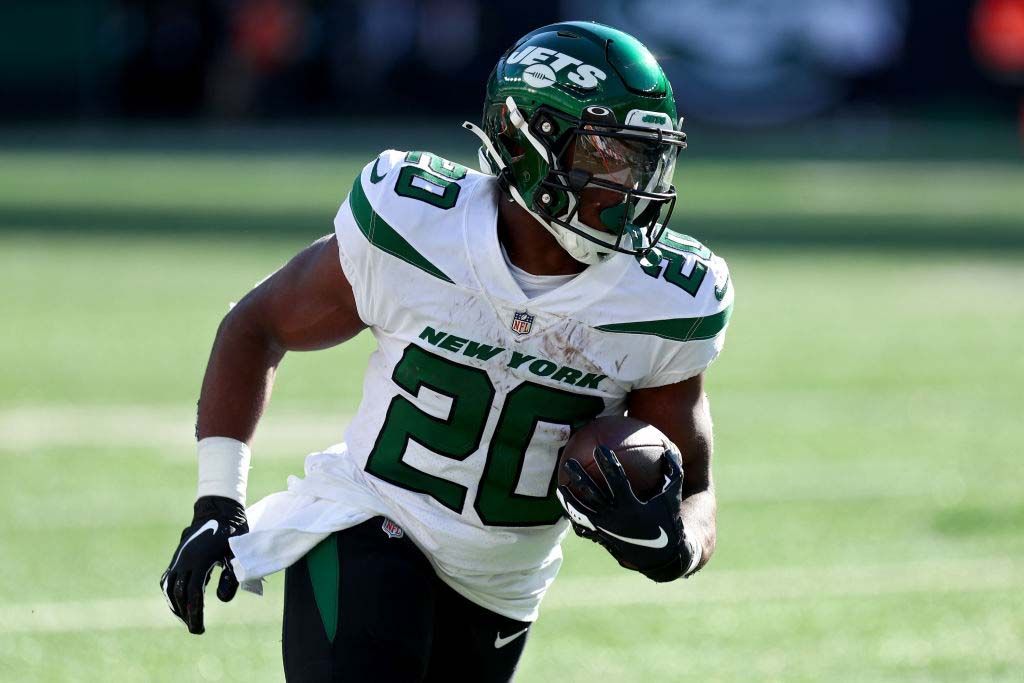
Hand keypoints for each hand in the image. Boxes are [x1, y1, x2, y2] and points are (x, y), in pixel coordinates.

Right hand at [160, 496, 247, 633]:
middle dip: (187, 614)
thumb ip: (232, 575)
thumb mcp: (237, 552)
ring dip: (177, 607)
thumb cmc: (232, 531)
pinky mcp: (177, 558)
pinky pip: (167, 580)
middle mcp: (185, 560)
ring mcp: (178, 558)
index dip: (196, 613)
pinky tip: (179, 605)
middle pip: (180, 594)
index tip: (200, 629)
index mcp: (200, 559)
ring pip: (169, 589)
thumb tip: (221, 600)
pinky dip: (171, 595)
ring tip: (188, 619)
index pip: (194, 594)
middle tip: (196, 630)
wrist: (218, 510)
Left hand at [556, 445, 695, 581]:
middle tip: (569, 463)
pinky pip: (584, 526)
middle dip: (579, 478)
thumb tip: (670, 448)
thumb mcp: (672, 496)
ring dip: (569, 499)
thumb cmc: (667, 520)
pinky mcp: (602, 538)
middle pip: (592, 495)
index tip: (599, 448)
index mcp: (632, 506)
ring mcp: (606, 529)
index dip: (608, 464)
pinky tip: (567, 507)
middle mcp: (616, 518)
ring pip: (582, 512)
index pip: (617, 481)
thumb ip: (673, 472)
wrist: (662, 556)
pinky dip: (574, 516)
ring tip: (560, 486)